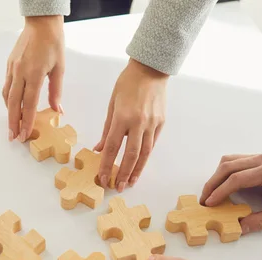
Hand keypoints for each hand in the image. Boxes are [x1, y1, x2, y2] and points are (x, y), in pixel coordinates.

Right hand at [3, 16, 64, 141]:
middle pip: (13, 104)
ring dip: (9, 112)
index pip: (28, 104)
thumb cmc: (53, 43)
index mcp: (33, 74)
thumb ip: (56, 91)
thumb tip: (57, 110)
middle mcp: (19, 72)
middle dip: (13, 122)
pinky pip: (6, 86)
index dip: (26, 121)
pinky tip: (12, 106)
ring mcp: (12, 68)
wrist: (41, 23)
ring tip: (12, 126)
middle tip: (13, 137)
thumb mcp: (59, 68)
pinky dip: (8, 99)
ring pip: (7, 96)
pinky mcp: (9, 65)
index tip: (24, 135)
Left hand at [94, 59, 167, 191]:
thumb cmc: (127, 83)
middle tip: (117, 187)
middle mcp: (138, 123)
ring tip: (129, 183)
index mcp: (122, 117)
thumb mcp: (112, 104)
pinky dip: (145, 158)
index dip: (107, 165)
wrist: (151, 69)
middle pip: (130, 155)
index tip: (102, 178)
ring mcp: (152, 124)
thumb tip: (100, 149)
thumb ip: (107, 129)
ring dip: (136, 171)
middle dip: (123, 173)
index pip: (113, 147)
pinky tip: (139, 167)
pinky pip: (152, 144)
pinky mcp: (161, 123)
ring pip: (144, 154)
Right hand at [200, 150, 261, 232]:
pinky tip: (222, 184)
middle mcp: (261, 160)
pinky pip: (235, 160)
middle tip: (204, 200)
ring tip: (211, 193)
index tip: (209, 203)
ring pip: (228, 161)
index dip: (220, 191)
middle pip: (227, 166)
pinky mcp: (258, 157)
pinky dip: (224, 172)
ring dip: (216, 176)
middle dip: (212, 183)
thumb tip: (240, 228)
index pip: (236, 179)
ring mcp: (259, 156)